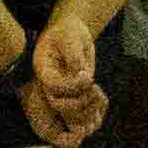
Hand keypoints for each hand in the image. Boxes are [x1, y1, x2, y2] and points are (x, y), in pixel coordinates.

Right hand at [21, 16, 107, 147]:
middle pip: (58, 106)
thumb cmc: (68, 32)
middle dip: (78, 102)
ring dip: (88, 111)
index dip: (71, 85)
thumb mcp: (70, 36)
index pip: (53, 86)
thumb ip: (73, 54)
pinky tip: (102, 98)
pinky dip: (96, 111)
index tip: (88, 75)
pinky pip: (83, 115)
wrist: (71, 35)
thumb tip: (80, 72)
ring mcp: (64, 93)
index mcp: (44, 71)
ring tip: (99, 94)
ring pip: (70, 116)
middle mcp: (51, 85)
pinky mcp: (76, 97)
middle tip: (93, 87)